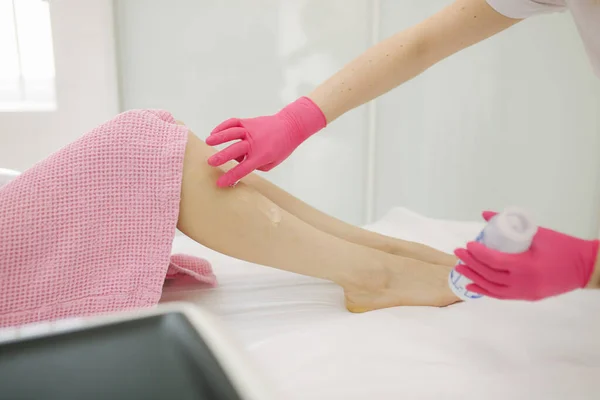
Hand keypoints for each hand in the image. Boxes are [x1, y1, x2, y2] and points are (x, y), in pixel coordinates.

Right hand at [206, 97, 325, 186]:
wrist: (290, 126)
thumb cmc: (282, 147)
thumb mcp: (272, 163)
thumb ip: (255, 165)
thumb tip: (239, 162)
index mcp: (261, 155)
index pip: (243, 168)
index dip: (231, 177)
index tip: (220, 183)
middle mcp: (254, 142)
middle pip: (235, 150)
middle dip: (221, 157)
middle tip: (210, 162)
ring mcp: (250, 130)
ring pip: (232, 132)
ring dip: (219, 137)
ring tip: (208, 142)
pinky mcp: (248, 122)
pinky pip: (233, 122)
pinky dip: (223, 126)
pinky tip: (214, 132)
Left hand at [454, 211, 598, 300]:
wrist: (585, 267)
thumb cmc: (562, 246)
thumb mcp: (538, 232)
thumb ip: (511, 223)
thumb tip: (486, 214)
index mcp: (526, 265)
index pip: (494, 261)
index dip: (478, 254)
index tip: (467, 245)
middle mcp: (523, 283)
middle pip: (489, 274)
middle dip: (471, 263)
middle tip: (458, 252)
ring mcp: (525, 293)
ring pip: (492, 288)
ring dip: (474, 277)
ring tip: (459, 268)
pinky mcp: (528, 297)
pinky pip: (501, 296)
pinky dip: (485, 290)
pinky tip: (472, 285)